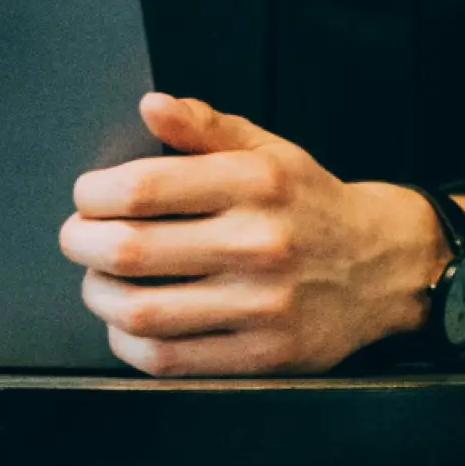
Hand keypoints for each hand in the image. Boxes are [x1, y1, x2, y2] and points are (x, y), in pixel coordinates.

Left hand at [60, 96, 464, 378]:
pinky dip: (131, 343)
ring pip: (142, 311)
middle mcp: (258, 243)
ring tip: (100, 282)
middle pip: (130, 250)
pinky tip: (130, 324)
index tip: (87, 198)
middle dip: (82, 244)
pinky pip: (171, 360)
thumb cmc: (311, 206)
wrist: (385, 267)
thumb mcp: (268, 150)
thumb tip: (150, 105)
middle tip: (79, 240)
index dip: (93, 195)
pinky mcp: (264, 355)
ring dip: (99, 297)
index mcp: (255, 183)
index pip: (142, 188)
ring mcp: (261, 305)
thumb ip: (205, 127)